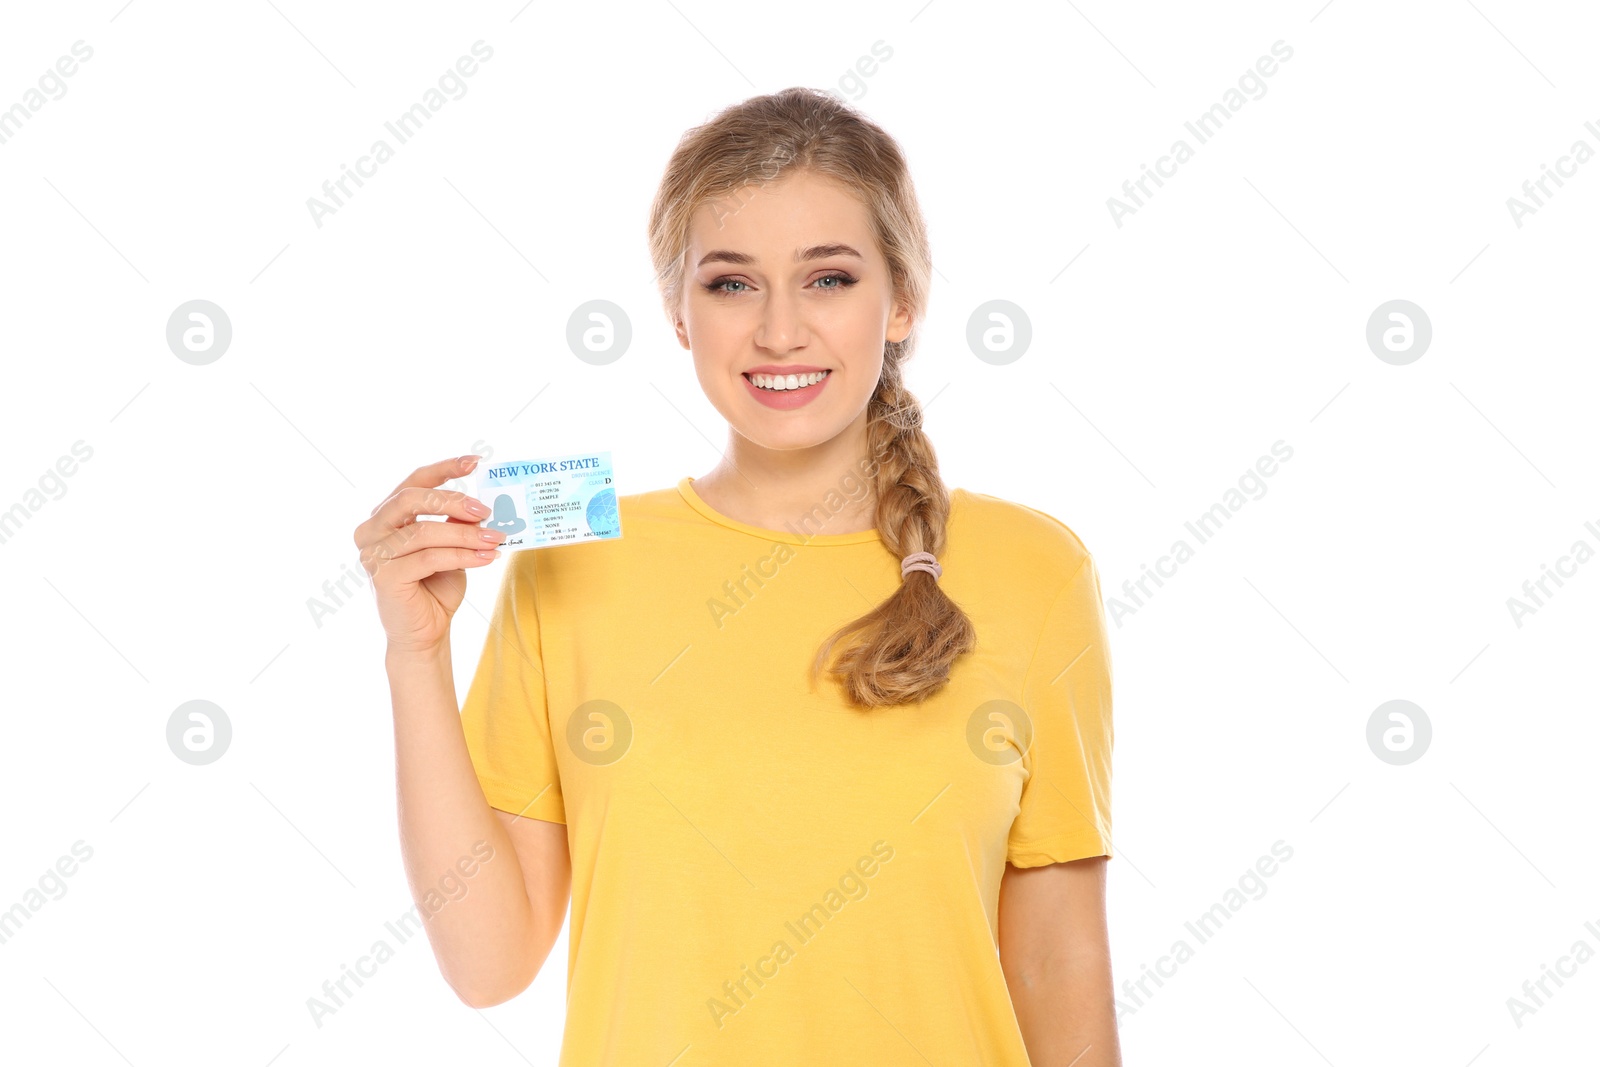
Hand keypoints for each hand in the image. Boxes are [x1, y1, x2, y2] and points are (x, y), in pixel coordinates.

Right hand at [353, 454, 504, 653]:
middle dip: (453, 500)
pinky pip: (428, 558)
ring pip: (424, 531)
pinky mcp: (383, 576)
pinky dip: (462, 555)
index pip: (414, 481)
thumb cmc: (435, 587)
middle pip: (411, 499)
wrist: (426, 633)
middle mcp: (372, 530)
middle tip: (485, 510)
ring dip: (465, 534)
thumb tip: (480, 503)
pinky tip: (486, 557)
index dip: (444, 468)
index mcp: (386, 516)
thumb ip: (456, 522)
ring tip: (496, 539)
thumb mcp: (451, 546)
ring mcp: (373, 553)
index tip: (475, 461)